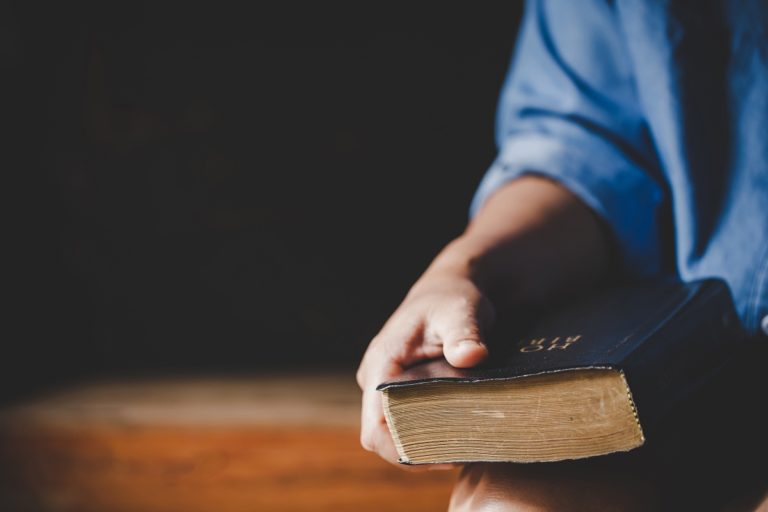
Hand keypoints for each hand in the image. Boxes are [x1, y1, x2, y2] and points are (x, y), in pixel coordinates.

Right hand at [356, 269, 494, 467]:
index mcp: (381, 363)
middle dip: (418, 451)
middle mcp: (377, 379)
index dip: (401, 450)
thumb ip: (464, 332)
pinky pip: (408, 423)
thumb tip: (471, 356)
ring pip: (397, 433)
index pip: (375, 428)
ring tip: (465, 444)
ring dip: (426, 444)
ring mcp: (387, 387)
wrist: (450, 292)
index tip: (442, 456)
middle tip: (462, 453)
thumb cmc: (451, 299)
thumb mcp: (461, 310)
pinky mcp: (401, 392)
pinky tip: (462, 433)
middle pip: (385, 437)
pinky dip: (431, 433)